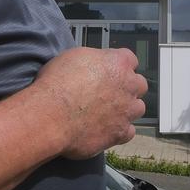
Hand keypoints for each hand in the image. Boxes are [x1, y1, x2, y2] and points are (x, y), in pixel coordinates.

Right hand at [30, 47, 146, 159]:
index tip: (111, 70)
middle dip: (128, 87)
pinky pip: (128, 131)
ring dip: (127, 109)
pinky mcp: (120, 132)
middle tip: (110, 92)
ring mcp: (126, 110)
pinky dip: (120, 130)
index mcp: (117, 62)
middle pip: (139, 84)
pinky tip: (106, 129)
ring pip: (138, 108)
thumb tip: (93, 64)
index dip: (119, 65)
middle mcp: (127, 85)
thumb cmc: (56, 85)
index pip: (130, 59)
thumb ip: (92, 60)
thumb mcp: (72, 57)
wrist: (50, 116)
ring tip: (109, 112)